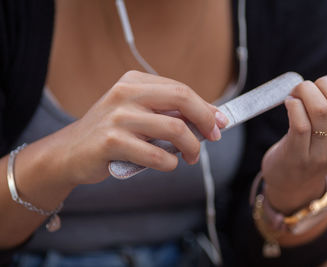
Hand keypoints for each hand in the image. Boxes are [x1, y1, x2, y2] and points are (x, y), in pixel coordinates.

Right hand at [52, 71, 227, 184]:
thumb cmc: (112, 134)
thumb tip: (210, 117)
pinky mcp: (111, 142)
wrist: (70, 152)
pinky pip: (157, 156)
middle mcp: (126, 93)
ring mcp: (118, 117)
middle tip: (213, 137)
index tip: (221, 122)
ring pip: (175, 130)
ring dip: (192, 148)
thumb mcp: (138, 113)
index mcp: (135, 81)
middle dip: (206, 120)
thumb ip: (168, 112)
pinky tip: (167, 164)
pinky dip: (170, 164)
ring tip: (191, 157)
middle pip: (182, 99)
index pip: (181, 89)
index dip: (206, 107)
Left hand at [261, 74, 326, 212]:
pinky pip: (300, 123)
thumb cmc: (316, 146)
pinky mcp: (297, 156)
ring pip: (320, 110)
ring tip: (296, 94)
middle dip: (322, 85)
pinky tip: (289, 104)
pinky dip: (293, 105)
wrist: (291, 180)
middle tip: (309, 87)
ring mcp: (321, 155)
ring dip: (304, 92)